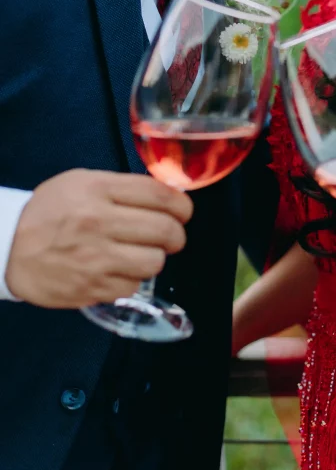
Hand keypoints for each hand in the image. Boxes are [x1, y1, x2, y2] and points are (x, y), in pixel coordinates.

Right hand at [5, 169, 193, 308]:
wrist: (7, 247)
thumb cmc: (48, 211)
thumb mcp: (82, 182)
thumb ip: (122, 187)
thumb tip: (165, 196)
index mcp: (98, 190)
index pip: (159, 194)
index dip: (182, 204)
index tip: (184, 211)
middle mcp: (99, 222)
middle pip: (165, 229)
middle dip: (177, 234)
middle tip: (172, 236)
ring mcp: (95, 258)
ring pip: (154, 262)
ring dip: (156, 258)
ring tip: (144, 253)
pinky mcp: (91, 287)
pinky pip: (133, 286)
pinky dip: (133, 279)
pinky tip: (120, 269)